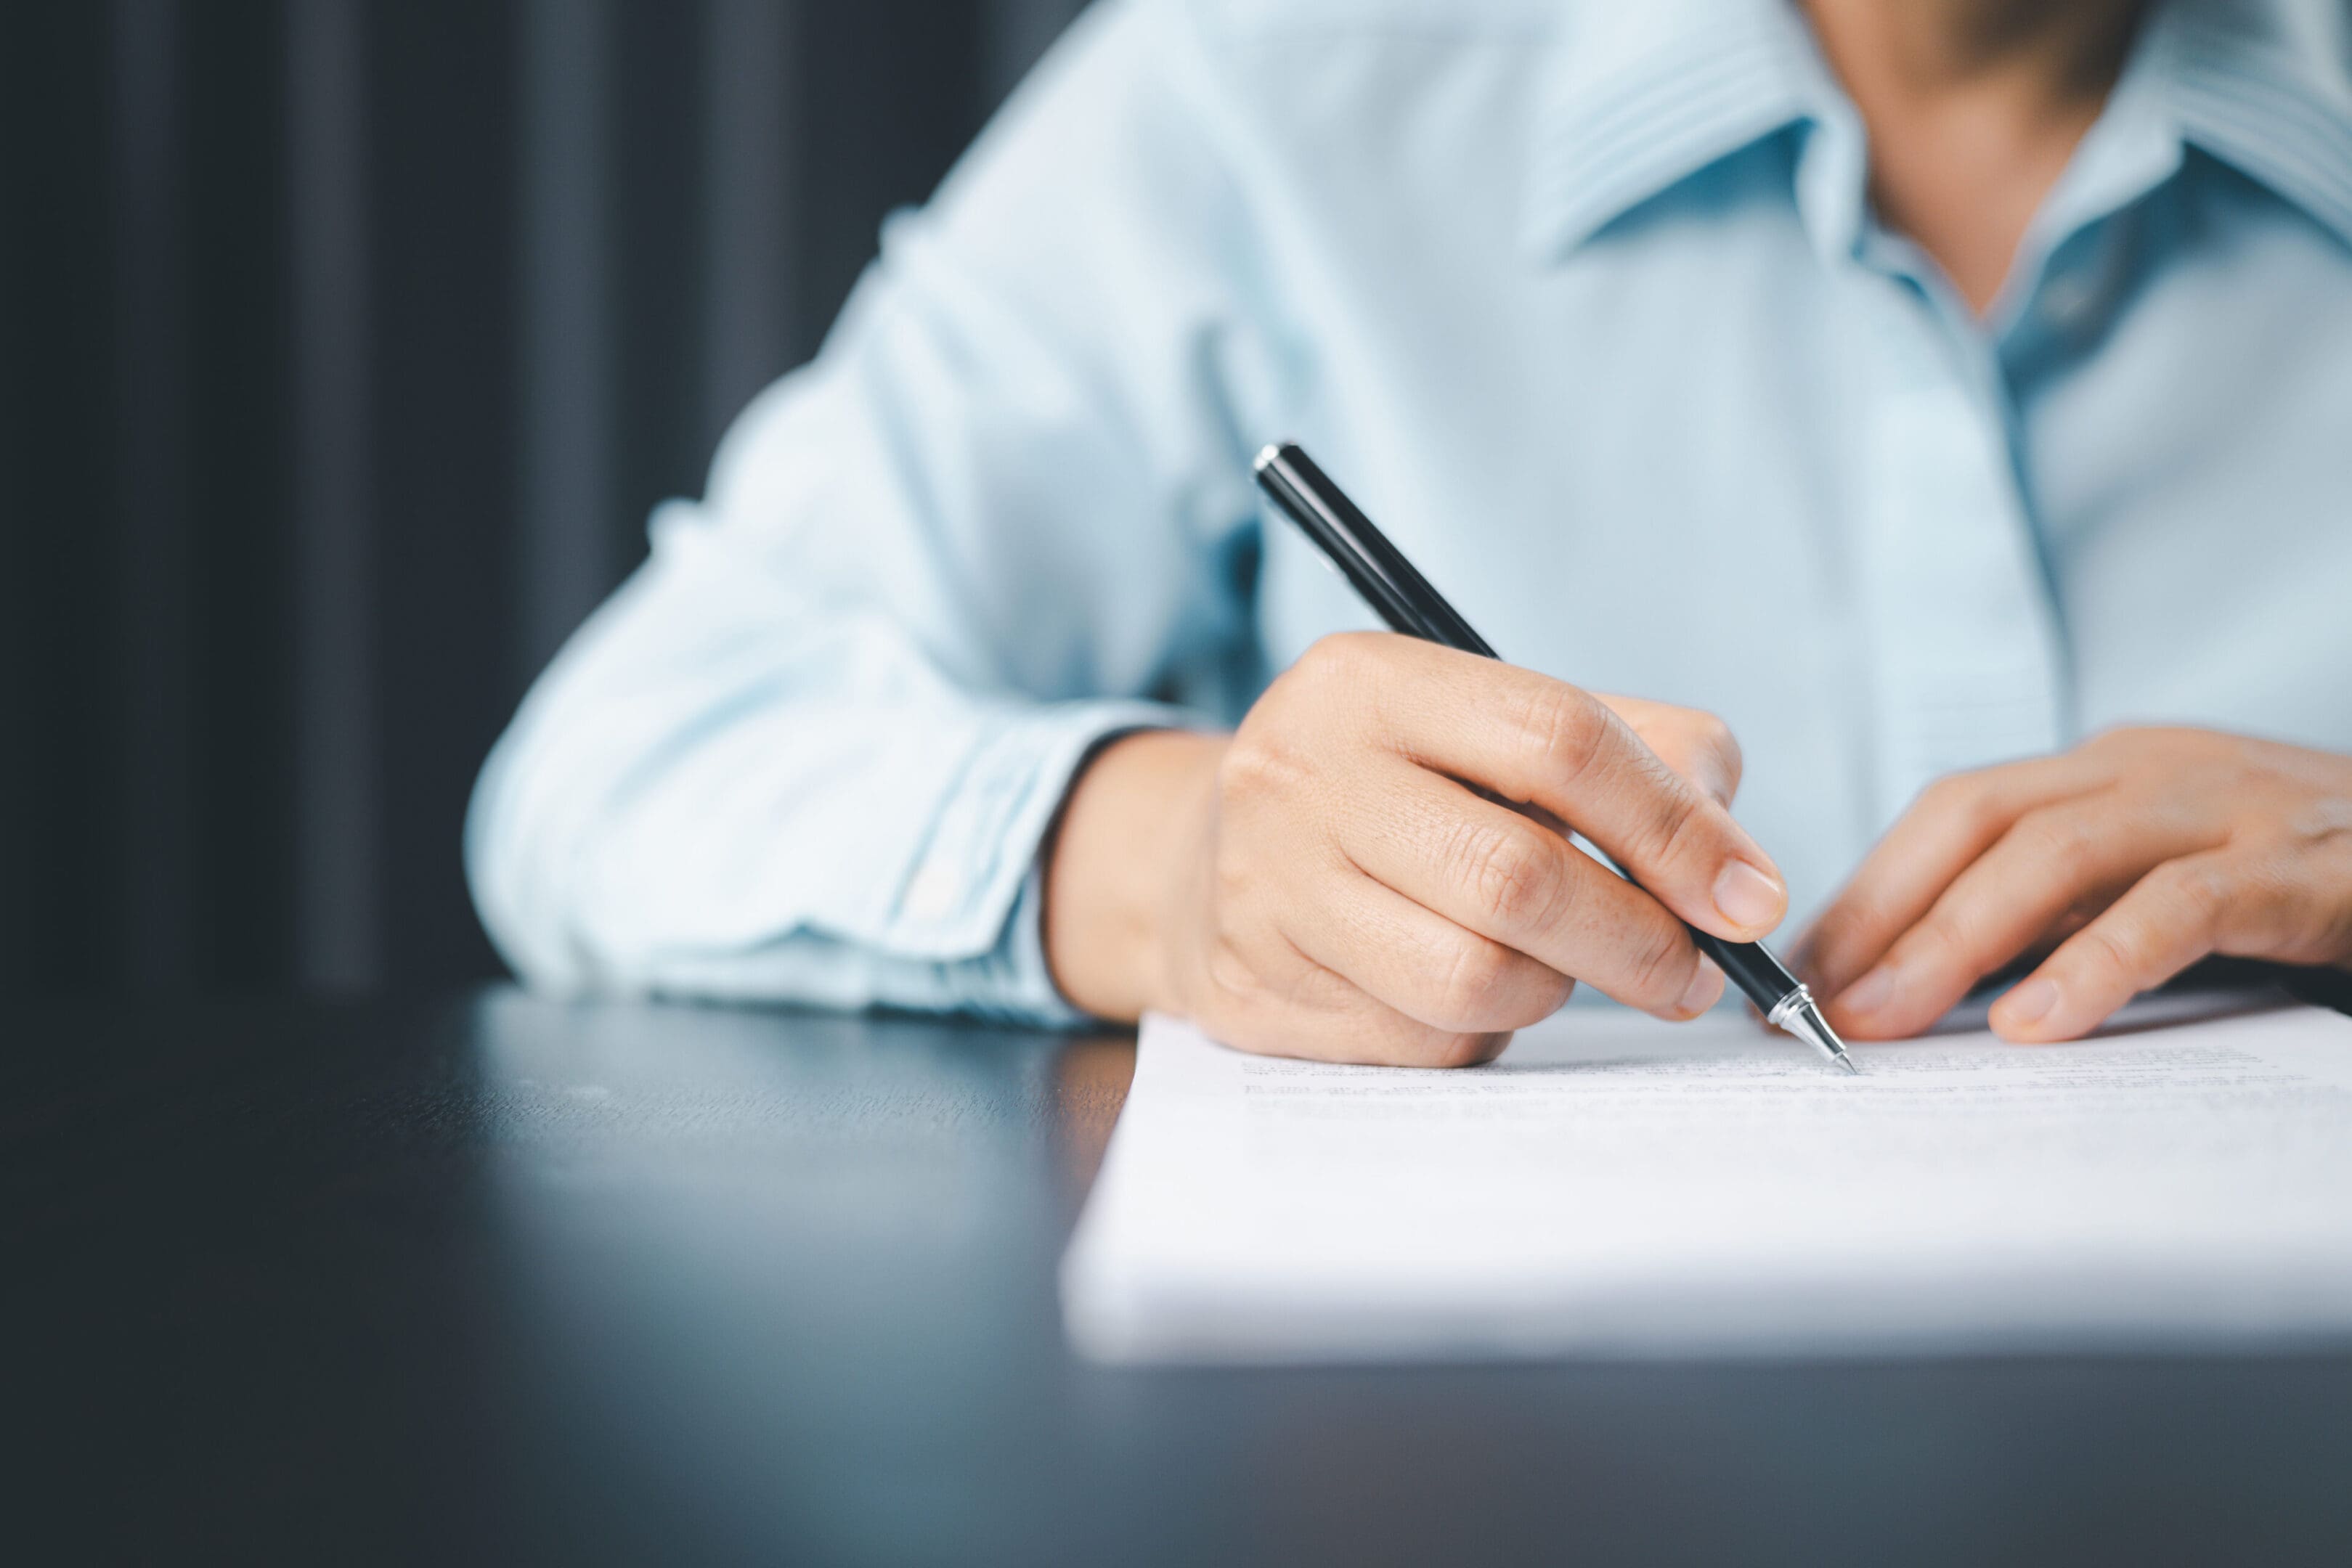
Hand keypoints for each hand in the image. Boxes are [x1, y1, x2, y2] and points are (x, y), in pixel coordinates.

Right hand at [1042, 633, 1788, 1065]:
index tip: (1748, 898)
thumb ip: (1639, 755)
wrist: (1200, 862)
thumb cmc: (1395, 792)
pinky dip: (1479, 1030)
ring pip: (1474, 978)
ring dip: (1553, 989)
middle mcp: (1299, 774)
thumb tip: (1738, 872)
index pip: (1557, 739)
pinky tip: (1457, 989)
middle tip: (1692, 975)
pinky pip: (1423, 1040)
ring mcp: (1267, 889)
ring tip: (1553, 964)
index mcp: (1368, 680)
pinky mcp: (1256, 991)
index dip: (1673, 826)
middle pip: (1520, 876)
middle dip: (1639, 942)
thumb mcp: (1494, 727)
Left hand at [1799, 727, 2351, 1041]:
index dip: (1870, 887)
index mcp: (2109, 769)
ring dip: (1955, 938)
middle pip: (1979, 818)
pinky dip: (2097, 963)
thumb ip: (2067, 907)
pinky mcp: (2302, 866)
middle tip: (1818, 1002)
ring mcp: (2228, 806)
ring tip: (1889, 1018)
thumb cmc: (2302, 876)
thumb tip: (1928, 975)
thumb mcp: (2164, 874)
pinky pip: (2180, 906)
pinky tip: (2037, 1022)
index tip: (1801, 969)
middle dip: (1884, 910)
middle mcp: (2152, 769)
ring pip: (2057, 851)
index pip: (1956, 811)